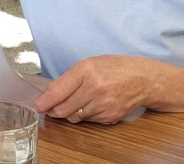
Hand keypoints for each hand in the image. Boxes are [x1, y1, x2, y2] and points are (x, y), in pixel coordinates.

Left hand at [35, 55, 160, 124]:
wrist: (144, 79)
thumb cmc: (115, 68)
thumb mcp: (90, 64)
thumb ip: (69, 78)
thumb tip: (50, 93)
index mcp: (86, 70)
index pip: (58, 91)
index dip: (45, 101)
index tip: (38, 105)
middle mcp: (95, 88)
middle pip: (63, 108)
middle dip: (54, 110)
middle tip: (51, 107)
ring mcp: (103, 104)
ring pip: (74, 117)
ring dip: (69, 113)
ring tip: (74, 103)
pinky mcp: (110, 116)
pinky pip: (88, 120)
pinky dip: (85, 115)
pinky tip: (91, 105)